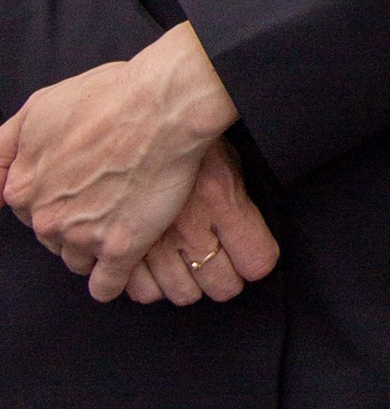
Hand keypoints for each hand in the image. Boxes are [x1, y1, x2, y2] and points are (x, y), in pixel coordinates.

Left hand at [0, 24, 243, 302]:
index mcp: (21, 186)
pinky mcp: (120, 249)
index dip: (54, 198)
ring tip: (119, 222)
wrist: (162, 107)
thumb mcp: (38, 109)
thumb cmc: (105, 98)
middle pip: (51, 237)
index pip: (27, 212)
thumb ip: (4, 148)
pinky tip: (121, 264)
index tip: (78, 187)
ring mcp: (81, 235)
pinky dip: (111, 281)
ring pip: (76, 260)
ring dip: (93, 248)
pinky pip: (105, 285)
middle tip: (104, 198)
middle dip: (73, 224)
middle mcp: (45, 216)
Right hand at [118, 140, 280, 307]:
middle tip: (211, 260)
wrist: (123, 114)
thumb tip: (240, 232)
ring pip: (177, 293)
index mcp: (222, 200)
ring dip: (179, 282)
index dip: (253, 259)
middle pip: (222, 286)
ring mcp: (149, 240)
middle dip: (221, 277)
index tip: (246, 255)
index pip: (258, 261)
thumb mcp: (223, 157)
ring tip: (174, 261)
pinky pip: (129, 289)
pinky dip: (134, 281)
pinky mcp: (111, 245)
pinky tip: (139, 263)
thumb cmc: (177, 128)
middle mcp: (189, 226)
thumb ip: (235, 199)